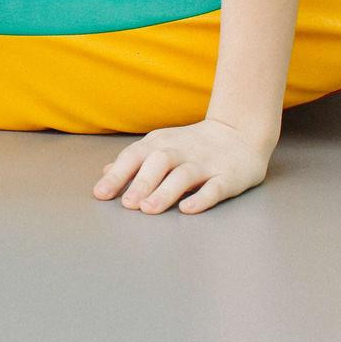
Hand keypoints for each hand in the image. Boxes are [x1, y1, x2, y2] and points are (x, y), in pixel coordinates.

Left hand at [93, 117, 271, 214]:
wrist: (239, 132)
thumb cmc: (191, 145)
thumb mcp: (159, 146)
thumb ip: (134, 161)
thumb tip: (104, 173)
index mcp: (160, 144)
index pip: (135, 156)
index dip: (117, 175)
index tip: (101, 194)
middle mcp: (180, 151)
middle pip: (158, 162)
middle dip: (141, 182)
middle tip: (128, 204)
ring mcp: (205, 163)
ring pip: (183, 175)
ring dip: (165, 191)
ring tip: (149, 209)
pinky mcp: (228, 177)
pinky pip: (215, 188)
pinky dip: (201, 199)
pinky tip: (187, 209)